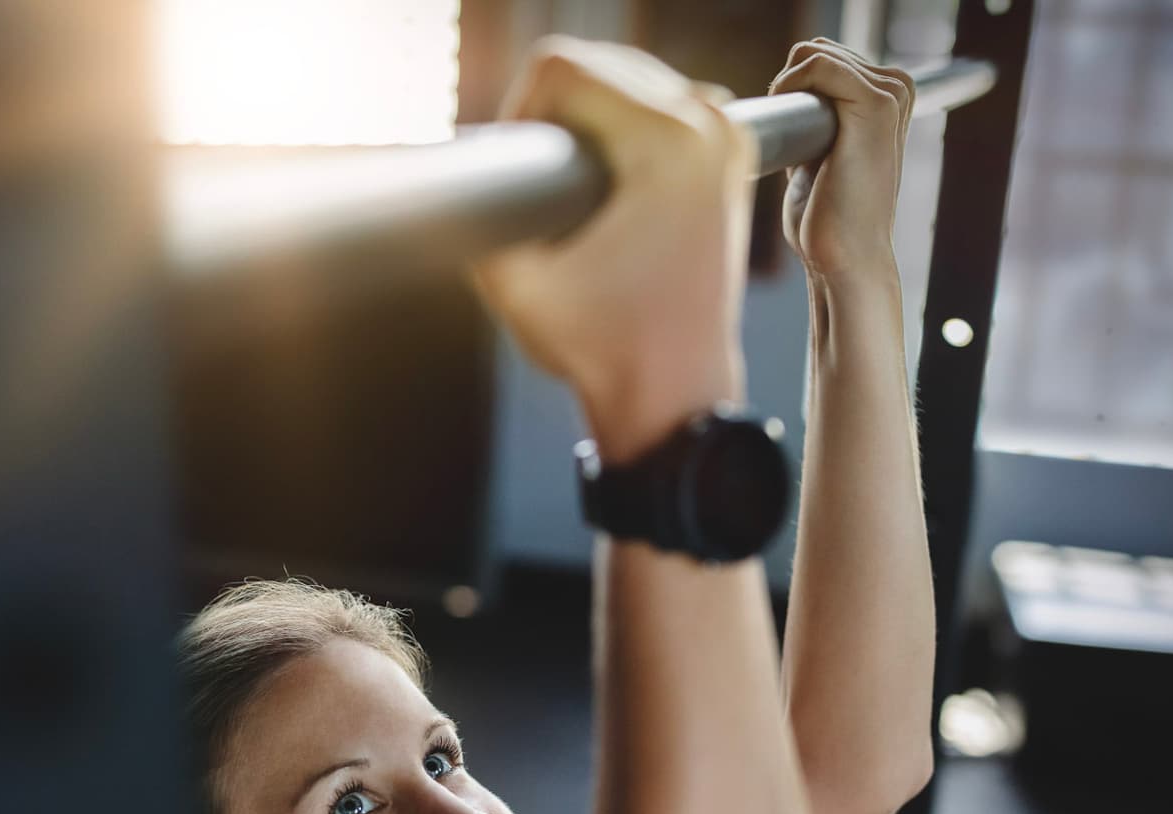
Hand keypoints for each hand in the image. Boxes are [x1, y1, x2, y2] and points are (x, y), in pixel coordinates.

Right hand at [471, 38, 755, 463]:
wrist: (676, 390)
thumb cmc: (602, 346)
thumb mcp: (513, 281)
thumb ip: (472, 213)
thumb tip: (441, 174)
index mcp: (667, 140)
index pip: (563, 66)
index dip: (518, 115)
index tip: (521, 178)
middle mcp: (709, 122)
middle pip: (598, 63)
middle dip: (553, 115)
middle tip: (545, 193)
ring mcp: (728, 134)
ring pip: (627, 78)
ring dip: (587, 119)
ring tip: (576, 193)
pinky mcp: (731, 152)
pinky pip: (659, 105)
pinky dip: (623, 129)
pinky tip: (609, 183)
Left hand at [772, 39, 912, 282]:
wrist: (844, 258)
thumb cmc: (827, 219)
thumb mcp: (820, 157)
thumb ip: (816, 122)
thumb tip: (783, 101)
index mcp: (888, 97)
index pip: (824, 56)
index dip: (791, 86)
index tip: (786, 132)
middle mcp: (896, 88)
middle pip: (815, 51)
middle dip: (787, 87)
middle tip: (787, 140)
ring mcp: (890, 94)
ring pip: (814, 54)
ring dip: (786, 90)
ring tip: (792, 140)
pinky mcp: (875, 105)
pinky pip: (819, 65)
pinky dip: (790, 85)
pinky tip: (789, 122)